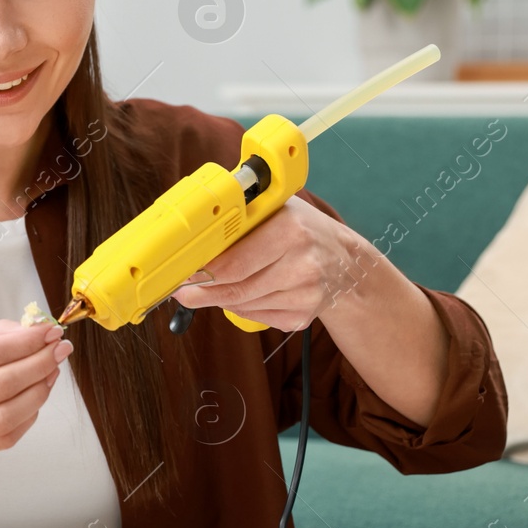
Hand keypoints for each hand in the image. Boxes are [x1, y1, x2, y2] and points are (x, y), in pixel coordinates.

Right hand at [0, 320, 72, 458]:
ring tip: (50, 370)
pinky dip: (28, 416)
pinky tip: (34, 396)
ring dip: (39, 391)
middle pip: (1, 386)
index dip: (26, 343)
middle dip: (39, 364)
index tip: (49, 331)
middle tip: (59, 348)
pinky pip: (5, 438)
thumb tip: (32, 331)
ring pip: (8, 415)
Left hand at [170, 196, 372, 332]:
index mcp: (291, 231)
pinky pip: (256, 316)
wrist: (346, 262)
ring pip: (242, 305)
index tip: (182, 273)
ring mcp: (305, 295)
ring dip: (220, 298)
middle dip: (201, 292)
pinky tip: (248, 292)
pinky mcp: (303, 317)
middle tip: (181, 290)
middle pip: (235, 289)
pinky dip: (243, 307)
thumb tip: (196, 234)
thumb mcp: (277, 209)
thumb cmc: (303, 230)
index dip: (202, 272)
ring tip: (211, 287)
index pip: (234, 263)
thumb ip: (242, 217)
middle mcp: (302, 264)